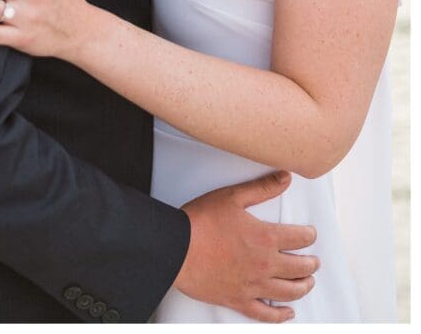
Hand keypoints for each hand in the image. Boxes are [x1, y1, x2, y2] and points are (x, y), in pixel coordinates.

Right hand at [174, 171, 318, 322]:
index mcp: (265, 237)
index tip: (311, 234)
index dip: (309, 235)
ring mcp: (253, 285)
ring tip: (308, 283)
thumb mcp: (233, 196)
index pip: (299, 238)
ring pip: (288, 292)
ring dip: (303, 287)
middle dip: (310, 264)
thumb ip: (262, 188)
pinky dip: (280, 315)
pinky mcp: (239, 300)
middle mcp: (264, 265)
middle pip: (299, 268)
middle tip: (314, 261)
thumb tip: (286, 177)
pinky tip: (288, 312)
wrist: (177, 248)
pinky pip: (265, 314)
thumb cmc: (202, 221)